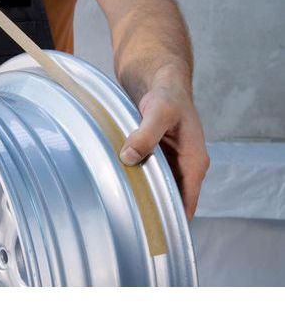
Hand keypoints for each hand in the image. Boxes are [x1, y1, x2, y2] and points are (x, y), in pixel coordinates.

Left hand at [119, 68, 209, 219]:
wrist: (160, 79)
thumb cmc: (168, 95)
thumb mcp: (159, 112)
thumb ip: (146, 135)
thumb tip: (130, 156)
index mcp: (194, 162)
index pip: (188, 202)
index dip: (174, 220)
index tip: (155, 234)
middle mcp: (184, 166)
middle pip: (172, 198)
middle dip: (155, 211)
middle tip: (130, 225)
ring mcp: (169, 161)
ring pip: (158, 187)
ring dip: (144, 195)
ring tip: (121, 209)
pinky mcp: (155, 155)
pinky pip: (146, 174)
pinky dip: (136, 180)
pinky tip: (118, 185)